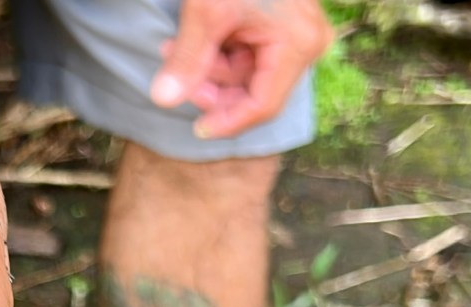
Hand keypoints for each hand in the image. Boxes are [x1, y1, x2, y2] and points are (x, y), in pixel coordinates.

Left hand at [150, 0, 332, 137]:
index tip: (196, 129)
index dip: (227, 121)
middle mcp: (307, 44)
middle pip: (254, 93)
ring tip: (175, 44)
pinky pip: (251, 57)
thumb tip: (163, 100)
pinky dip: (221, 54)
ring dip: (210, 69)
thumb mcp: (205, 11)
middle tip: (177, 74)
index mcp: (297, 44)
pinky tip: (198, 38)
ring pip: (248, 76)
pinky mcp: (285, 29)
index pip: (262, 105)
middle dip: (212, 87)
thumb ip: (186, 58)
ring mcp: (298, 37)